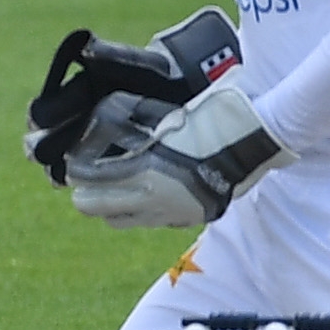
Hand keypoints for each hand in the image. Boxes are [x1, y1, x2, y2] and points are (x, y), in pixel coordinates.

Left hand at [65, 83, 292, 229]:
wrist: (258, 140)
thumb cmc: (214, 119)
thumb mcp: (169, 115)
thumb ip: (139, 119)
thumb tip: (111, 108)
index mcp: (143, 171)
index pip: (86, 179)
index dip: (74, 170)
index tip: (72, 161)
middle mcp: (150, 199)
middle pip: (91, 207)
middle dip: (85, 192)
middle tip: (87, 177)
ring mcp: (168, 214)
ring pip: (117, 220)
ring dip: (110, 206)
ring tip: (114, 188)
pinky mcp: (186, 219)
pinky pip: (149, 222)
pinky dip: (140, 212)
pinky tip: (146, 195)